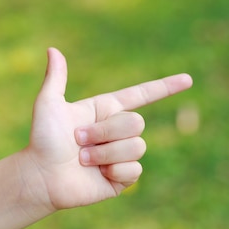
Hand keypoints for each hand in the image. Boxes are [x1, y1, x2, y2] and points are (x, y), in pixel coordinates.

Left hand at [22, 48, 191, 210]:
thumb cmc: (42, 140)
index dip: (165, 87)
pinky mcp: (122, 178)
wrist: (41, 177)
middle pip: (137, 123)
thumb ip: (55, 79)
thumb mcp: (48, 105)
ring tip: (83, 160)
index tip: (188, 79)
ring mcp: (121, 155)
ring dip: (105, 153)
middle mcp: (116, 131)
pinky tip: (97, 174)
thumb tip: (53, 51)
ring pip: (137, 146)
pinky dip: (113, 171)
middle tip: (79, 141)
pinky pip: (134, 169)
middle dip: (105, 132)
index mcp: (106, 110)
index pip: (141, 95)